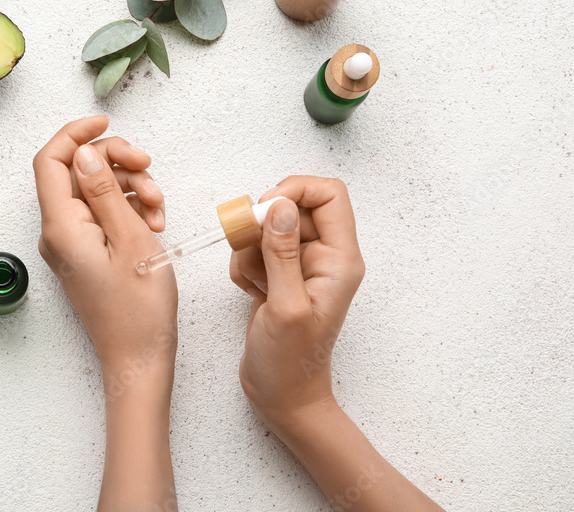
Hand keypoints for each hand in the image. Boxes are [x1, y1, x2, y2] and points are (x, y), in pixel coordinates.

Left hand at [33, 115, 176, 374]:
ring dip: (131, 187)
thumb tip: (84, 153)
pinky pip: (102, 215)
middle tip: (149, 168)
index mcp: (61, 226)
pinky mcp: (85, 253)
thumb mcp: (130, 237)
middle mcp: (57, 232)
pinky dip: (130, 210)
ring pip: (95, 191)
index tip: (107, 123)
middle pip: (77, 171)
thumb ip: (104, 190)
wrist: (139, 359)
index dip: (76, 134)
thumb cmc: (138, 309)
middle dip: (116, 161)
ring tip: (160, 209)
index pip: (51, 160)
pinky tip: (154, 223)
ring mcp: (71, 244)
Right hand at [231, 176, 442, 510]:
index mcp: (340, 259)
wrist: (282, 395)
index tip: (265, 209)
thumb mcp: (286, 306)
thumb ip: (282, 254)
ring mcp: (301, 264)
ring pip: (268, 226)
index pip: (329, 194)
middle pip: (292, 206)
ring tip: (254, 282)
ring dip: (249, 247)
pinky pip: (255, 247)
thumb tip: (281, 206)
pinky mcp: (279, 274)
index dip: (296, 190)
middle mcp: (324, 256)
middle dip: (262, 224)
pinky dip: (245, 263)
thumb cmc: (290, 362)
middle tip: (247, 248)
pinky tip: (251, 291)